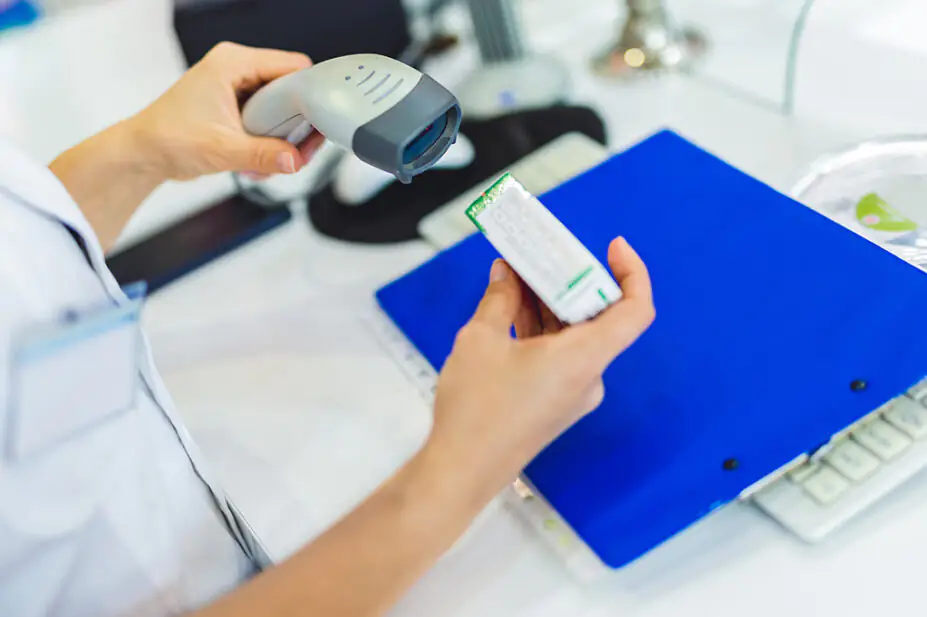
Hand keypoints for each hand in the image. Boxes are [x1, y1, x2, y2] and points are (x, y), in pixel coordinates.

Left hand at [131, 42, 324, 180]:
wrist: (144, 154)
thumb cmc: (168, 138)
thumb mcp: (222, 148)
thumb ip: (264, 154)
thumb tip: (295, 160)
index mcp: (233, 63)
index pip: (292, 66)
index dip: (308, 94)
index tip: (315, 123)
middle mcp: (237, 70)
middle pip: (292, 90)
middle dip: (297, 124)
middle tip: (297, 151)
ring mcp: (238, 89)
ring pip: (284, 110)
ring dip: (282, 139)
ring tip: (270, 160)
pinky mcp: (238, 109)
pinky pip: (270, 123)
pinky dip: (270, 145)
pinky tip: (257, 163)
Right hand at [428, 237, 654, 488]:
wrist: (462, 471)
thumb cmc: (474, 409)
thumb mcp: (480, 340)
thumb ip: (499, 299)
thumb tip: (505, 274)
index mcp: (583, 359)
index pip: (634, 310)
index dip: (633, 273)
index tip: (613, 246)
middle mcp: (588, 376)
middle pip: (598, 316)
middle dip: (570, 280)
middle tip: (543, 252)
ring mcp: (573, 392)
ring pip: (574, 334)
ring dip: (548, 302)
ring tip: (514, 272)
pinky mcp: (555, 401)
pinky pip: (559, 353)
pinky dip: (541, 327)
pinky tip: (509, 306)